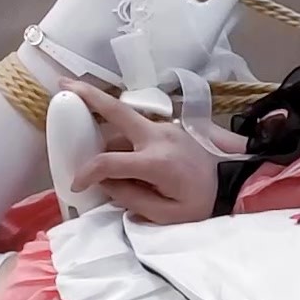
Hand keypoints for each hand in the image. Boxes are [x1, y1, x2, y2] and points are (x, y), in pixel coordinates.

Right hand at [59, 81, 224, 223]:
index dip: (87, 172)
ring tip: (81, 118)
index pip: (109, 162)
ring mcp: (168, 127)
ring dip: (104, 120)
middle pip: (118, 110)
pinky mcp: (172, 126)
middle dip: (89, 95)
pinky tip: (114, 140)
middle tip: (64, 83)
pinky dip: (122, 131)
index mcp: (157, 162)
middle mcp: (160, 136)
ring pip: (126, 119)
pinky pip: (140, 126)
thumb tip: (106, 184)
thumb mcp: (167, 215)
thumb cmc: (202, 204)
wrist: (236, 184)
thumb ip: (132, 200)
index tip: (77, 185)